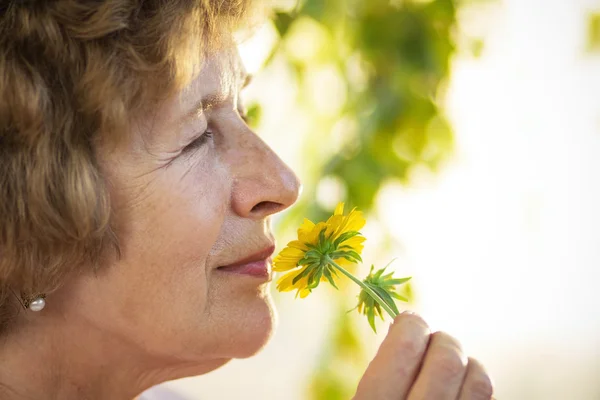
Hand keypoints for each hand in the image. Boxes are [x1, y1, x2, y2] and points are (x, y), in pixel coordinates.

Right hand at [354, 312, 493, 399]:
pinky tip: (459, 391)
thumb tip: (402, 324)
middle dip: (440, 340)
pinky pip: (488, 399)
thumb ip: (378, 372)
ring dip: (465, 364)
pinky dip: (476, 386)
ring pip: (479, 380)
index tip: (408, 322)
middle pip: (447, 359)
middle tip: (429, 345)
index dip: (410, 325)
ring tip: (447, 369)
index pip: (405, 348)